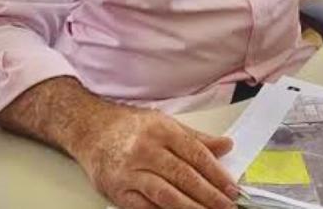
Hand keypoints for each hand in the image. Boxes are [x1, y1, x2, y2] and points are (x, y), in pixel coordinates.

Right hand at [74, 104, 239, 208]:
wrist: (90, 129)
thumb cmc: (130, 126)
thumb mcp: (165, 123)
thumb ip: (196, 138)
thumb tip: (226, 145)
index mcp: (161, 130)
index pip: (196, 154)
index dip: (216, 174)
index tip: (232, 188)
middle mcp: (146, 150)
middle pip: (184, 176)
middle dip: (209, 195)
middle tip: (227, 206)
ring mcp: (130, 171)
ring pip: (166, 194)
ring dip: (191, 208)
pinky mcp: (118, 190)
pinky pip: (145, 207)